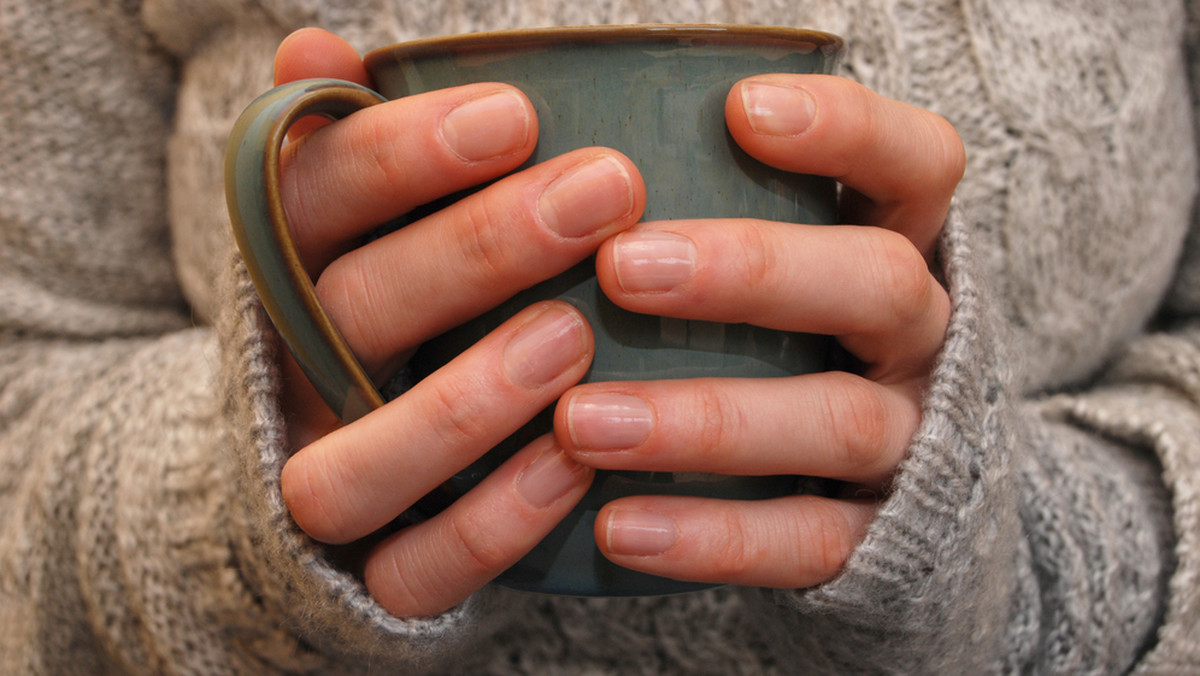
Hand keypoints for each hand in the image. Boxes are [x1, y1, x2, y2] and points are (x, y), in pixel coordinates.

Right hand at [268, 29, 646, 615]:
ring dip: (460, 405)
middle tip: (601, 193)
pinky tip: (571, 462)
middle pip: (352, 312)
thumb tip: (316, 47)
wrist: (297, 456)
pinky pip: (412, 570)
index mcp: (286, 272)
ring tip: (573, 336)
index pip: (315, 199)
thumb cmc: (363, 313)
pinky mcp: (370, 572)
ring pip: (358, 466)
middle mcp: (293, 375)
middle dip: (476, 249)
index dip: (401, 155)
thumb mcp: (345, 224)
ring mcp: (324, 479)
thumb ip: (342, 144)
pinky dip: (488, 524)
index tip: (515, 114)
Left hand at [555, 75, 961, 587]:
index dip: (847, 130)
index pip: (915, 165)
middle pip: (878, 284)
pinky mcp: (882, 540)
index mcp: (902, 249)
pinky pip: (808, 542)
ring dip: (707, 419)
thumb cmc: (798, 347)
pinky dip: (712, 537)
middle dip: (752, 271)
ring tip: (584, 422)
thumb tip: (570, 174)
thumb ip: (718, 219)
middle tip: (622, 268)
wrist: (901, 504)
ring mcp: (913, 442)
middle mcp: (922, 339)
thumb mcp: (783, 270)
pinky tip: (615, 526)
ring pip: (838, 421)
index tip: (739, 109)